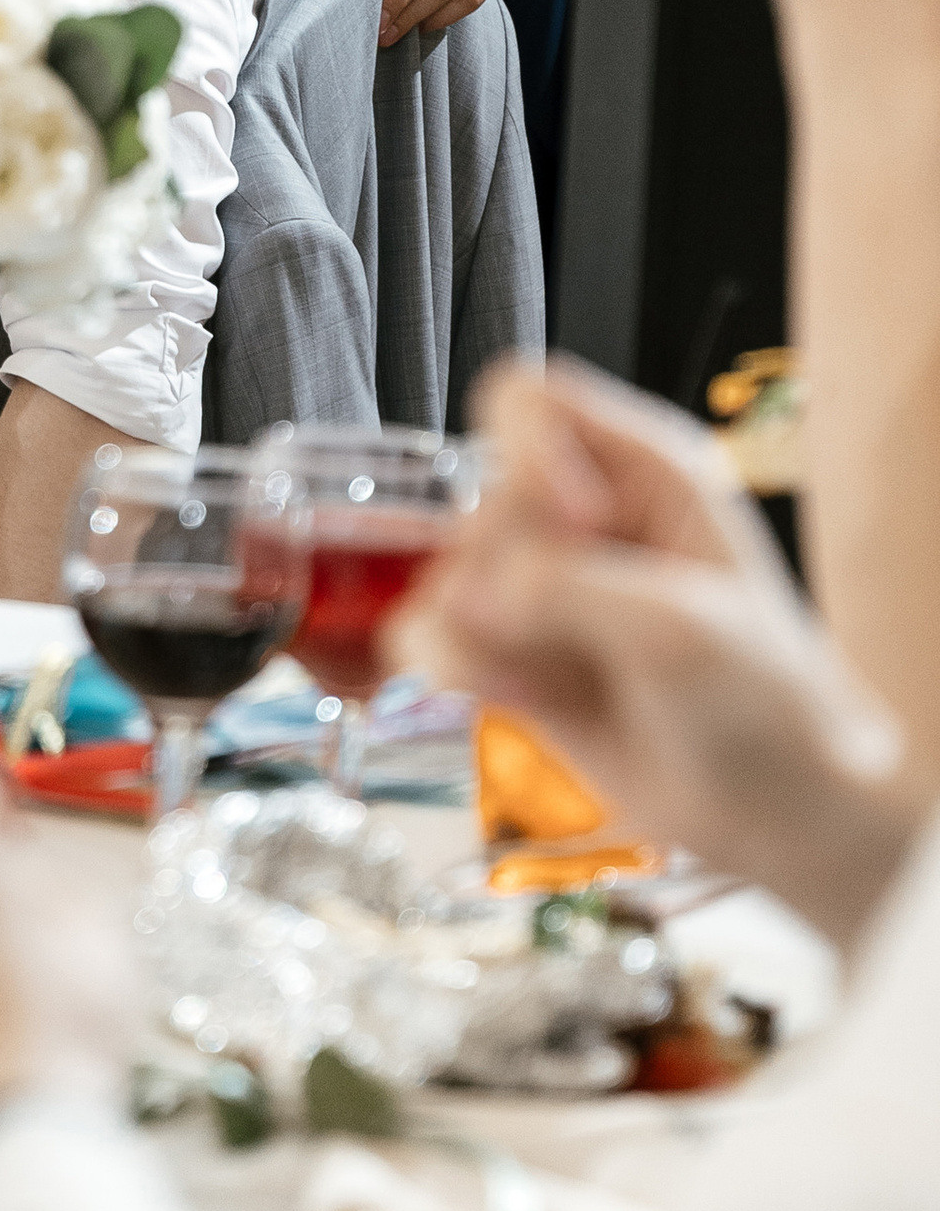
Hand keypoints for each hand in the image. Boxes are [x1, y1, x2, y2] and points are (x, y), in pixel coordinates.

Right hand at [396, 357, 930, 950]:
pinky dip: (457, 669)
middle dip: (504, 570)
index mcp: (642, 470)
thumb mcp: (679, 627)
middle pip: (475, 497)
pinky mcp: (514, 654)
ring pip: (439, 571)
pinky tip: (522, 698)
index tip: (578, 523)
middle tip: (569, 627)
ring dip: (475, 632)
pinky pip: (428, 635)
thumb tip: (466, 596)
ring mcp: (542, 589)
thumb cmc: (769, 705)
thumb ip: (565, 589)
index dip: (528, 452)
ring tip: (542, 677)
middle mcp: (582, 517)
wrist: (780, 812)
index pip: (527, 398)